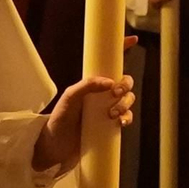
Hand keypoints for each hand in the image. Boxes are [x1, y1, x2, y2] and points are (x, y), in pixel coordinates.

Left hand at [33, 36, 138, 172]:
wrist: (56, 148)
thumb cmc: (59, 119)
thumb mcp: (69, 98)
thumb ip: (87, 85)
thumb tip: (109, 82)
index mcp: (91, 83)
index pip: (109, 62)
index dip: (121, 49)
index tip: (132, 39)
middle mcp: (101, 94)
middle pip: (124, 81)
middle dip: (125, 85)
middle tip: (114, 93)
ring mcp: (107, 109)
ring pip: (128, 99)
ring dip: (125, 103)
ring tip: (112, 114)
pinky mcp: (111, 125)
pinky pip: (127, 117)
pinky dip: (128, 118)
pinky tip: (121, 123)